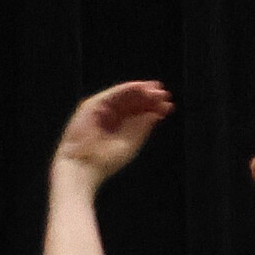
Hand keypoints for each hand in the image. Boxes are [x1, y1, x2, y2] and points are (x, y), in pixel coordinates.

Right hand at [54, 81, 174, 180]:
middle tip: (165, 95)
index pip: (138, 113)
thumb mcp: (131, 142)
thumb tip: (156, 113)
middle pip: (133, 102)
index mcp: (119, 127)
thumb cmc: (106, 160)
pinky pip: (112, 94)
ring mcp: (101, 110)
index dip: (153, 107)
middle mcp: (110, 116)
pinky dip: (127, 89)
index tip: (168, 105)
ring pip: (124, 96)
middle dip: (149, 98)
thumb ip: (142, 127)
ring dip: (141, 91)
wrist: (85, 166)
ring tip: (157, 90)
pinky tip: (141, 88)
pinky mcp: (92, 105)